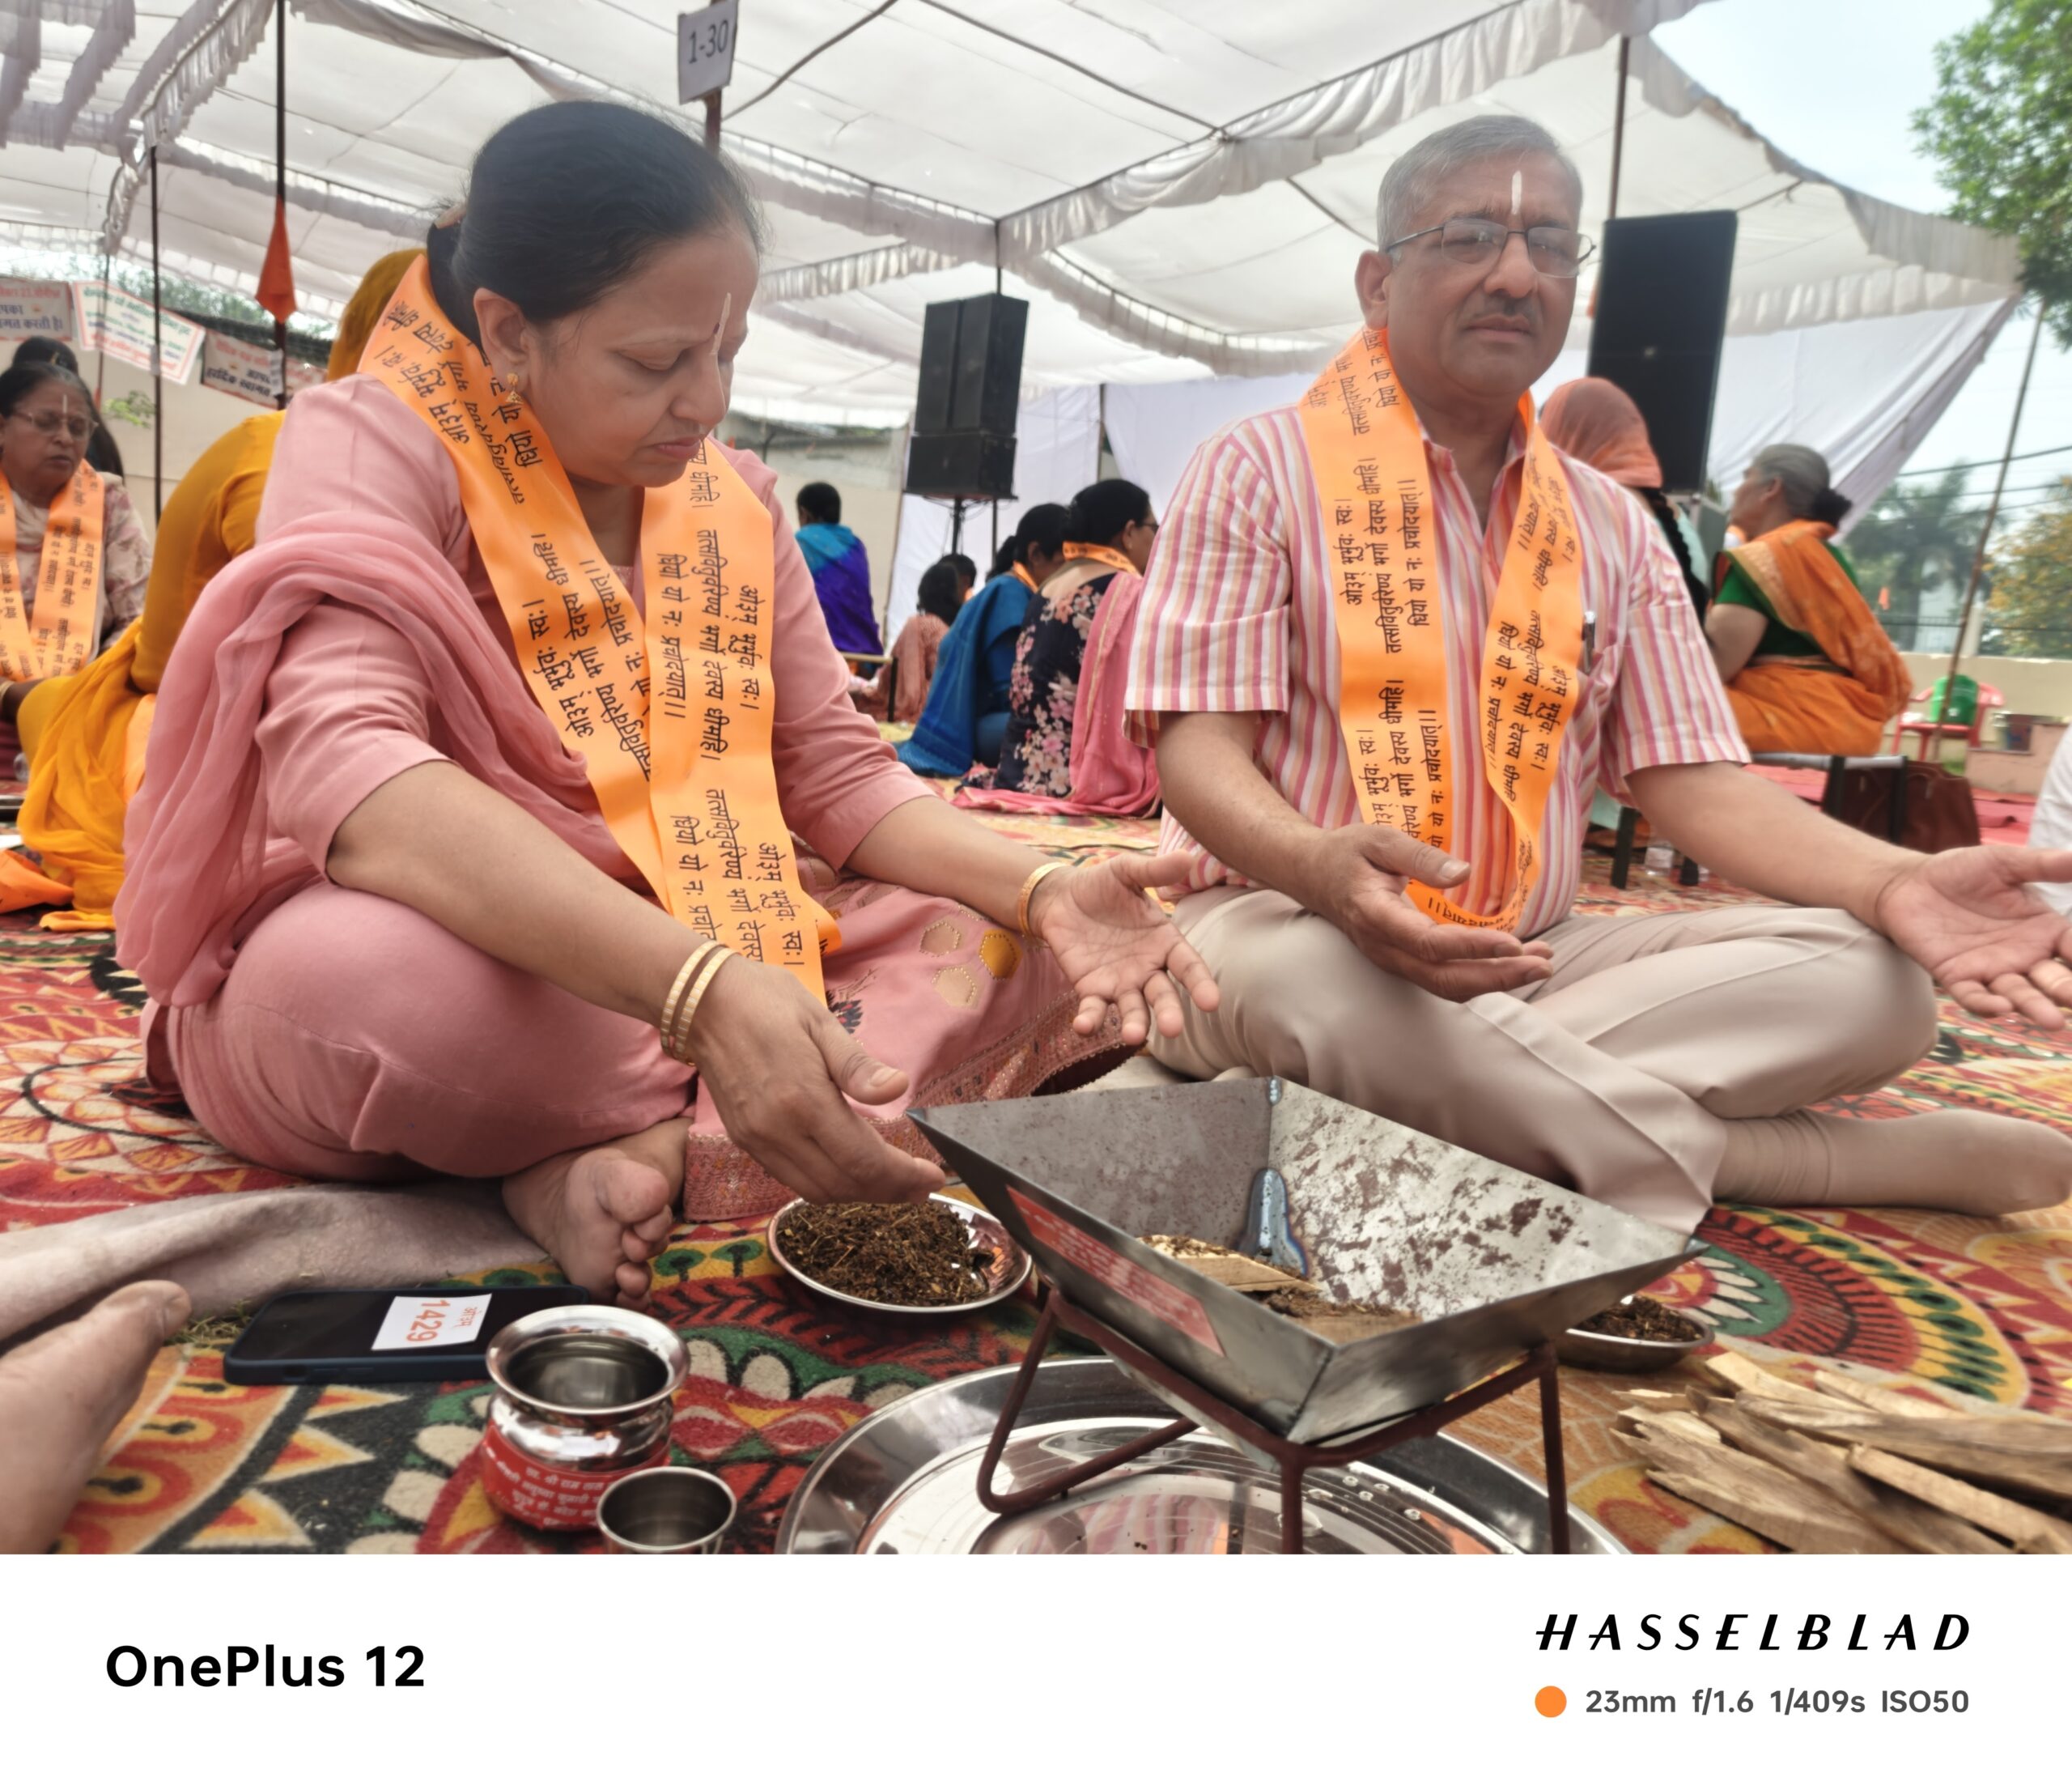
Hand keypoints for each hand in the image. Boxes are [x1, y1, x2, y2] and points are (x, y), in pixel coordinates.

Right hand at [681, 958, 944, 1202]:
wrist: (702, 1001)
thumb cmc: (767, 1001)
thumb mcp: (821, 1022)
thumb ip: (858, 1066)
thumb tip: (899, 1087)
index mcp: (803, 1100)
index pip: (863, 1159)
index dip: (901, 1176)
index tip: (932, 1176)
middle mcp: (777, 1131)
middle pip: (843, 1185)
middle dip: (888, 1191)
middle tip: (920, 1186)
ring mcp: (757, 1140)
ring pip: (815, 1190)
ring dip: (857, 1194)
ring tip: (891, 1184)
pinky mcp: (744, 1139)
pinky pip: (791, 1178)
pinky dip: (827, 1183)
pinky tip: (848, 1170)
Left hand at [1026, 854, 1220, 1043]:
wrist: (1061, 897)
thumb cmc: (1101, 884)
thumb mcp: (1126, 871)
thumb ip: (1154, 870)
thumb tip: (1188, 856)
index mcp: (1165, 941)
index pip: (1188, 965)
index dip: (1200, 983)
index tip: (1211, 1002)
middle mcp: (1148, 968)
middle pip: (1163, 995)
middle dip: (1169, 1012)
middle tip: (1173, 1029)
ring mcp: (1121, 982)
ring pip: (1133, 1009)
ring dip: (1134, 1024)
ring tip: (1132, 1036)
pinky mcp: (1092, 990)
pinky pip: (1094, 1009)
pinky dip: (1091, 1020)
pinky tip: (1084, 1026)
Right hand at [1295, 824, 1552, 999]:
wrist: (1311, 875)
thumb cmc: (1346, 852)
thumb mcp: (1379, 839)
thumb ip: (1419, 857)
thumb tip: (1463, 872)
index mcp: (1376, 915)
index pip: (1428, 944)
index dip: (1472, 948)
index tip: (1514, 941)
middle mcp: (1384, 948)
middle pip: (1445, 979)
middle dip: (1498, 976)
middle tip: (1544, 963)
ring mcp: (1393, 960)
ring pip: (1448, 986)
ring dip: (1497, 980)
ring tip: (1541, 961)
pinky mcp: (1403, 961)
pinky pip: (1445, 979)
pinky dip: (1482, 975)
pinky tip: (1513, 960)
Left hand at [1872, 845, 2071, 1027]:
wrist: (1909, 883)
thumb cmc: (1962, 872)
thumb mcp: (2006, 863)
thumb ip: (2044, 865)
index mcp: (2044, 929)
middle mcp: (2024, 955)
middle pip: (2054, 979)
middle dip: (2068, 991)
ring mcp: (1991, 968)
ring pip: (2019, 994)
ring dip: (2034, 1007)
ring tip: (2053, 1022)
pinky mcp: (1956, 975)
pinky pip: (1973, 995)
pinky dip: (1986, 1003)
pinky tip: (2000, 1006)